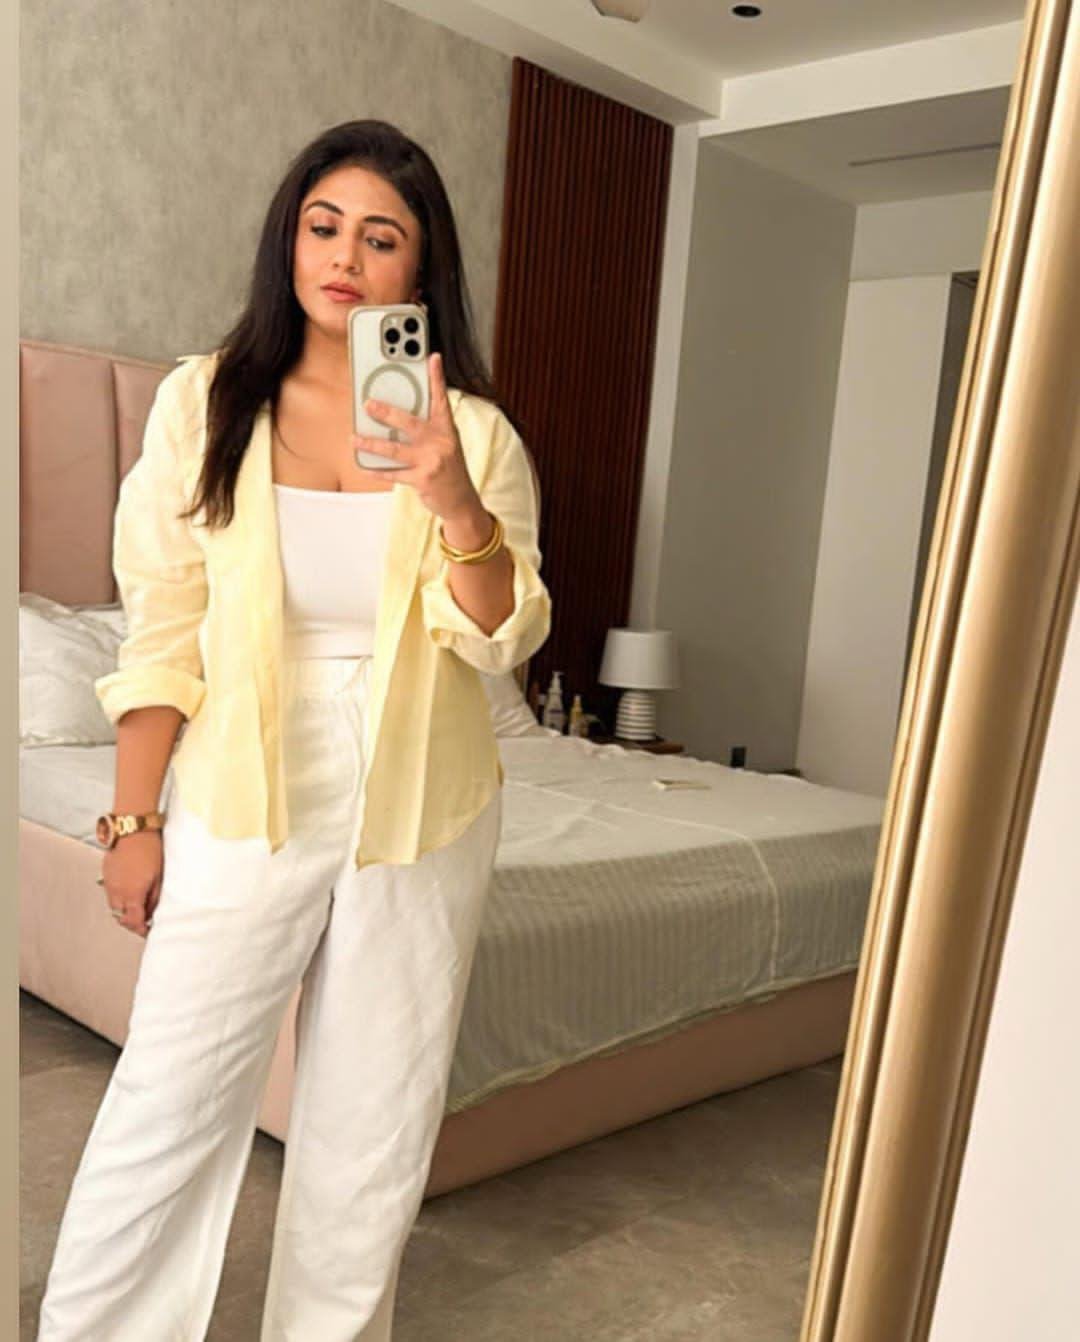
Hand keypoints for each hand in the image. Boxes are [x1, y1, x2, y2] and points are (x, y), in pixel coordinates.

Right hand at [100, 831, 162, 938]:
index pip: (133, 922)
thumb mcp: (158, 877)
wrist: (132, 829)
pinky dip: (119, 898)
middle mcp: (116, 892)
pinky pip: (110, 894)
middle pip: (121, 918)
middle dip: (132, 922)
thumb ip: (154, 898)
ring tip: (138, 905)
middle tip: (145, 920)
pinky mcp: (105, 875)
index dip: (141, 930)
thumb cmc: (149, 850)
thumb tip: (151, 912)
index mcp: (131, 894)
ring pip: (114, 907)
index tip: (148, 931)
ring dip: (124, 910)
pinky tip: (129, 891)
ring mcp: (108, 884)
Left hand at [351, 352, 483, 523]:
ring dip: (371, 444)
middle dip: (386, 413)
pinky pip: (393, 474)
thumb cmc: (449, 468)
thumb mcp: (446, 443)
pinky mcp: (422, 480)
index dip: (437, 377)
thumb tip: (396, 415)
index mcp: (446, 429)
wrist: (461, 500)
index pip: (441, 399)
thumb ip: (428, 428)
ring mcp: (431, 461)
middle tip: (368, 404)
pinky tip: (362, 466)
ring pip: (395, 450)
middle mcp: (440, 442)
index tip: (433, 358)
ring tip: (354, 439)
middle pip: (409, 422)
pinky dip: (376, 471)